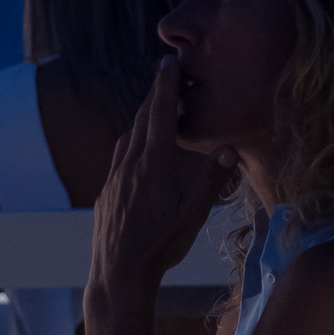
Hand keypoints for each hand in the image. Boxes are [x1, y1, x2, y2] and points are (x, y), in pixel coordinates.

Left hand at [87, 58, 237, 321]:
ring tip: (155, 109)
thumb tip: (227, 148)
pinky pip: (119, 156)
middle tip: (167, 75)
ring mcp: (113, 178)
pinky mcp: (106, 192)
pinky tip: (136, 150)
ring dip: (142, 118)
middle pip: (142, 120)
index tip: (168, 62)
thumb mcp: (193, 215)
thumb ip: (210, 180)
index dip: (165, 86)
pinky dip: (131, 141)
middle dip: (156, 95)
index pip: (159, 114)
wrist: (117, 272)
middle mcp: (129, 165)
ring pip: (128, 137)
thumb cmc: (159, 246)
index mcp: (152, 164)